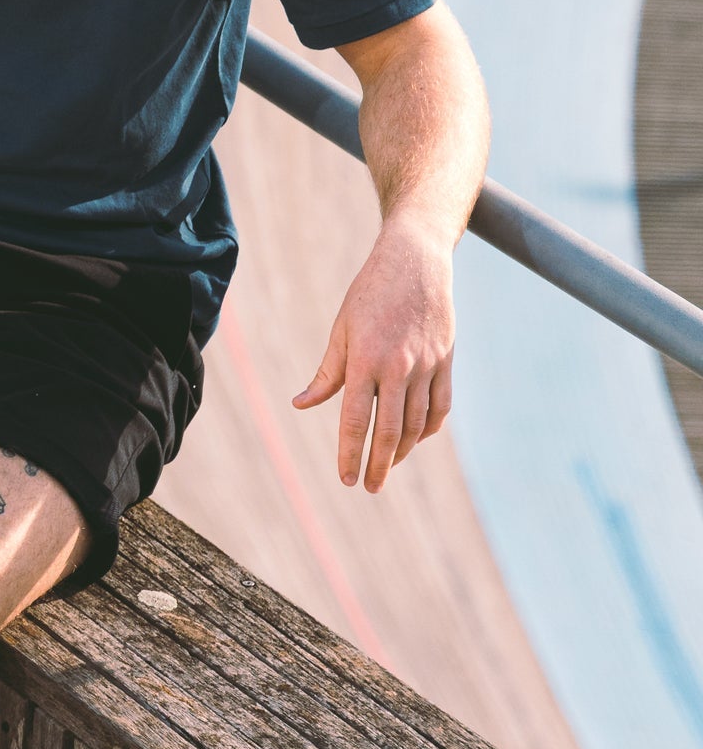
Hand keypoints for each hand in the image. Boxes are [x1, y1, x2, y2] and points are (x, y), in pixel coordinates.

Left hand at [290, 216, 454, 491]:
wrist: (415, 260)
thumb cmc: (369, 294)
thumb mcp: (341, 329)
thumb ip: (326, 372)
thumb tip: (301, 405)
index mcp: (365, 360)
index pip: (355, 420)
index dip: (350, 453)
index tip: (346, 478)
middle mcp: (399, 367)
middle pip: (390, 431)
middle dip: (379, 465)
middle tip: (370, 488)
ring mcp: (427, 365)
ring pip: (417, 423)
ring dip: (402, 451)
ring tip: (388, 465)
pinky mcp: (446, 361)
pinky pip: (440, 406)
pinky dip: (428, 428)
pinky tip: (415, 439)